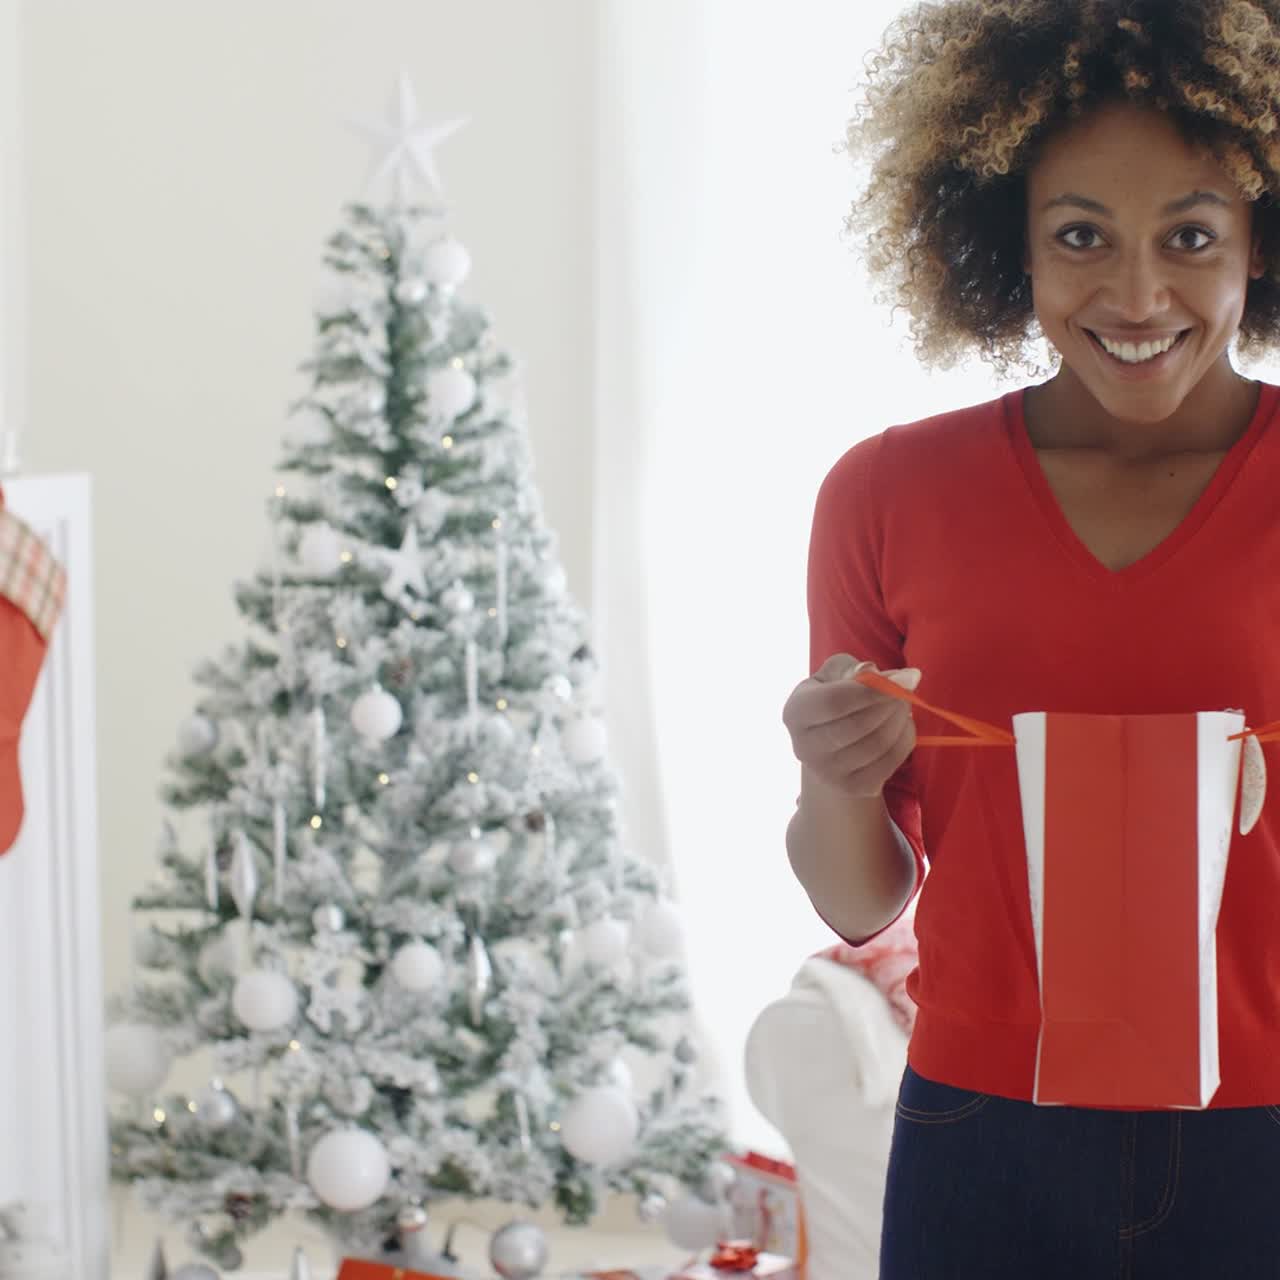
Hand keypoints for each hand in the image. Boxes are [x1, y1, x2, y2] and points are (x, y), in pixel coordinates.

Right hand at [782, 654, 920, 797]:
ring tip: (903, 705)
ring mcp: (827, 773)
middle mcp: (804, 748)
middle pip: (858, 725)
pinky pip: (890, 762)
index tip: (906, 677)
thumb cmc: (833, 697)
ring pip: (878, 744)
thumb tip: (889, 678)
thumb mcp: (836, 674)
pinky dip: (904, 740)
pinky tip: (902, 725)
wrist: (829, 743)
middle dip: (891, 703)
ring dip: (900, 720)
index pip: (835, 702)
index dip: (873, 690)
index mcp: (794, 713)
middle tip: (905, 690)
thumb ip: (856, 670)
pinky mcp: (853, 787)